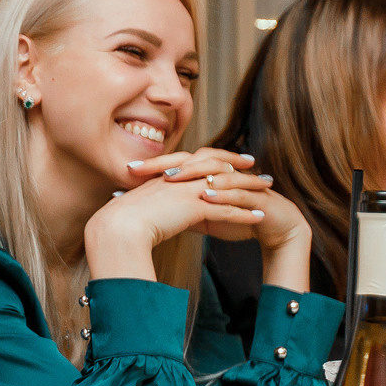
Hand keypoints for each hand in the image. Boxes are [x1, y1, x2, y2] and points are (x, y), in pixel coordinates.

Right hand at [86, 154, 272, 280]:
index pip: (197, 159)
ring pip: (227, 185)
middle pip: (217, 165)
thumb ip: (147, 202)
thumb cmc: (119, 220)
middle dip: (238, 166)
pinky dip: (245, 213)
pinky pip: (227, 210)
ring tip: (267, 191)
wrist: (118, 228)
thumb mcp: (135, 205)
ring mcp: (189, 191)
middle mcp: (181, 177)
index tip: (229, 158)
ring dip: (249, 188)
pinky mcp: (196, 208)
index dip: (215, 157)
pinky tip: (259, 218)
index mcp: (168, 174)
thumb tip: (146, 206)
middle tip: (256, 166)